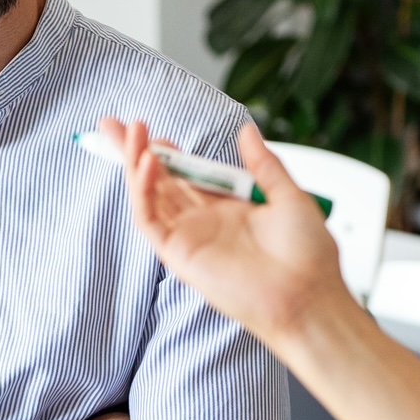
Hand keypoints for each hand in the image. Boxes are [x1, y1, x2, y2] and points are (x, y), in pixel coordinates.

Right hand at [102, 117, 353, 351]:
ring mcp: (189, 239)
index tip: (150, 127)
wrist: (308, 295)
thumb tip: (247, 130)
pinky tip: (146, 163)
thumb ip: (263, 164)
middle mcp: (203, 223)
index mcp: (228, 208)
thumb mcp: (289, 197)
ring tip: (130, 132)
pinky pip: (151, 221)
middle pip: (158, 181)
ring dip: (135, 164)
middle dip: (134, 152)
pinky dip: (142, 192)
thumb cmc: (307, 255)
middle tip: (112, 124)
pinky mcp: (180, 255)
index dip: (165, 151)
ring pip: (149, 197)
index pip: (185, 174)